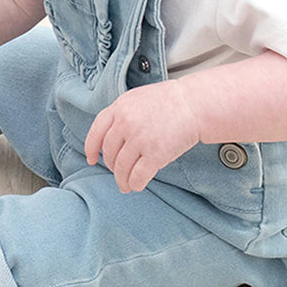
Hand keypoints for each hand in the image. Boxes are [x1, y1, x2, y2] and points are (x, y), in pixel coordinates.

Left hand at [85, 82, 201, 192]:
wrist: (195, 104)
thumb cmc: (169, 102)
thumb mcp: (136, 99)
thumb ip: (121, 115)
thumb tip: (108, 137)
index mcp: (119, 108)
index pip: (96, 132)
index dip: (91, 148)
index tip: (91, 159)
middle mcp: (126, 123)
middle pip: (109, 153)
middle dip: (112, 166)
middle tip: (117, 173)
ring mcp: (140, 139)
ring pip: (122, 167)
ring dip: (122, 180)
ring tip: (126, 185)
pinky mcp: (155, 154)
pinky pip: (138, 175)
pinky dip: (135, 184)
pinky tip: (136, 186)